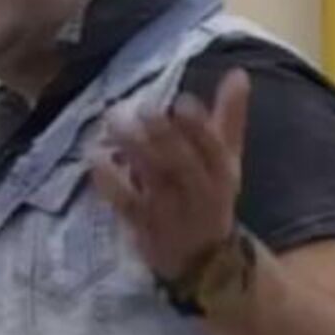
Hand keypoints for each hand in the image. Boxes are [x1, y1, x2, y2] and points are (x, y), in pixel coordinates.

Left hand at [89, 69, 250, 281]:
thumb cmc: (210, 196)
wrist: (203, 261)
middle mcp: (199, 193)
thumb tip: (238, 73)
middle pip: (181, 163)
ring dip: (132, 149)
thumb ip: (230, 116)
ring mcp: (170, 212)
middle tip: (139, 107)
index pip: (214, 149)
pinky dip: (109, 180)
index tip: (181, 100)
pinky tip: (95, 156)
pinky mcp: (143, 226)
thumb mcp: (226, 160)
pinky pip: (125, 203)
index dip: (199, 127)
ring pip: (152, 179)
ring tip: (113, 121)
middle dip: (162, 134)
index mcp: (222, 173)